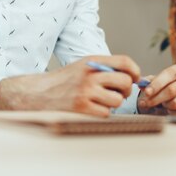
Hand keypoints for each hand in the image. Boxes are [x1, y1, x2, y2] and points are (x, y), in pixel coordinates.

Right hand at [0, 55, 140, 116]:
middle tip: (119, 92)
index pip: (124, 62)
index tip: (136, 78)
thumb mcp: (83, 66)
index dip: (135, 71)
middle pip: (125, 82)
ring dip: (113, 103)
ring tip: (101, 100)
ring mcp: (87, 92)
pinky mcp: (82, 108)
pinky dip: (103, 113)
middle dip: (126, 90)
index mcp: (92, 61)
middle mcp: (90, 75)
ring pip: (117, 100)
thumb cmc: (65, 80)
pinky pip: (106, 113)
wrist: (39, 93)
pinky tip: (92, 108)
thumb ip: (105, 68)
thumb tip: (132, 77)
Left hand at [137, 64, 175, 114]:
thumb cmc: (166, 86)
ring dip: (165, 105)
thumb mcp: (157, 81)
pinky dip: (172, 112)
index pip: (168, 75)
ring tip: (162, 103)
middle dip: (156, 98)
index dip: (157, 84)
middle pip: (172, 90)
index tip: (147, 92)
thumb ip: (148, 82)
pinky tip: (169, 109)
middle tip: (146, 103)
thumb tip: (140, 84)